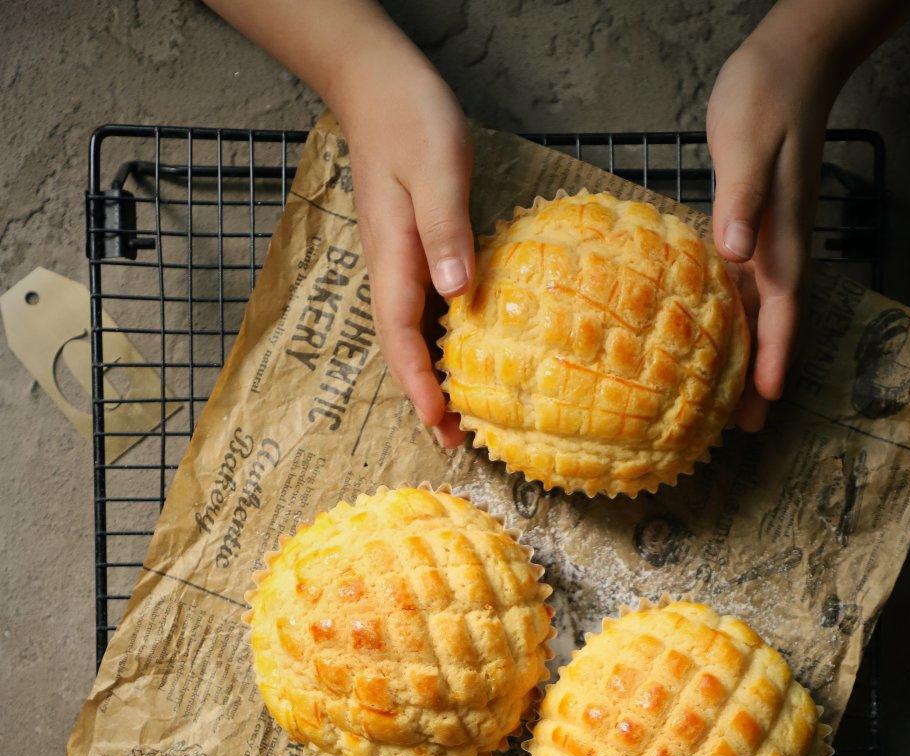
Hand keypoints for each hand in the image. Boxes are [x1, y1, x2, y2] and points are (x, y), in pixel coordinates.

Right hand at [333, 29, 473, 447]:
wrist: (378, 86)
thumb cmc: (410, 119)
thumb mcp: (436, 167)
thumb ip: (445, 229)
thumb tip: (456, 293)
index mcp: (394, 258)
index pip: (401, 336)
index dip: (418, 384)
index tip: (438, 423)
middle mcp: (391, 269)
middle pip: (402, 348)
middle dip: (423, 398)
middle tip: (451, 444)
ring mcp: (399, 262)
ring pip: (411, 334)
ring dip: (429, 376)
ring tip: (456, 418)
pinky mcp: (412, 251)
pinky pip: (423, 310)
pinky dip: (438, 344)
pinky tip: (461, 358)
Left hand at [707, 32, 838, 430]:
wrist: (786, 65)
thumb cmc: (766, 100)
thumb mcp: (749, 147)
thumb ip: (741, 201)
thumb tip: (734, 250)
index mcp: (781, 239)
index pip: (782, 311)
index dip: (773, 358)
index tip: (765, 400)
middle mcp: (777, 249)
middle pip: (771, 327)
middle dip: (760, 378)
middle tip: (745, 428)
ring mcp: (764, 241)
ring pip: (754, 315)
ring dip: (742, 359)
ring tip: (725, 405)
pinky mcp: (746, 230)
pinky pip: (738, 290)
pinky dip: (726, 323)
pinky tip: (706, 344)